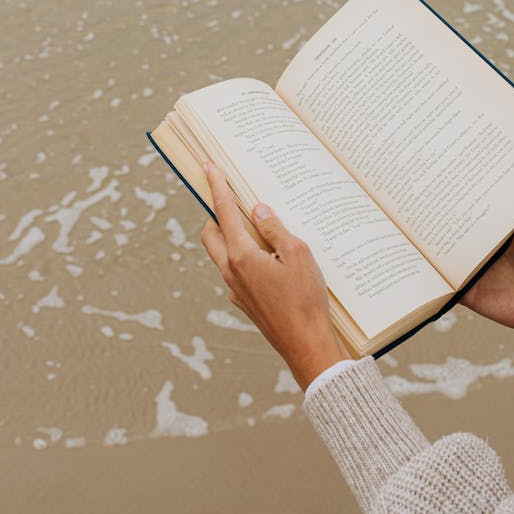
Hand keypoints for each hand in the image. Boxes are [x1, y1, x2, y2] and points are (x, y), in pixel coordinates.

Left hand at [200, 161, 348, 389]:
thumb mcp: (297, 254)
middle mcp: (231, 272)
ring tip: (258, 227)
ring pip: (222, 254)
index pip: (224, 212)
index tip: (208, 167)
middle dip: (216, 213)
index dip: (217, 186)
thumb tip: (258, 210)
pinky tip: (269, 258)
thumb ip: (275, 229)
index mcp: (242, 256)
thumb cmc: (305, 299)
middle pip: (211, 234)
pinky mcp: (245, 302)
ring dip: (231, 236)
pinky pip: (236, 271)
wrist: (306, 345)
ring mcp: (236, 289)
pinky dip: (244, 257)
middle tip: (230, 198)